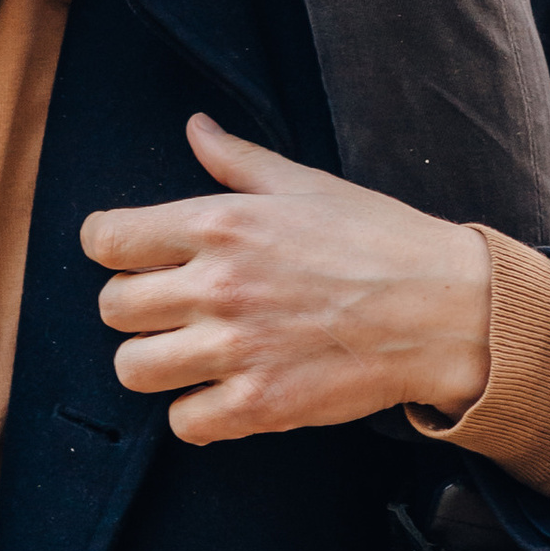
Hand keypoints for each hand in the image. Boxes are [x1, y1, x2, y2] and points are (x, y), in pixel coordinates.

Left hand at [81, 111, 491, 443]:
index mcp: (220, 223)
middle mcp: (218, 286)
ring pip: (133, 369)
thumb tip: (196, 127)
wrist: (441, 309)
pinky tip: (220, 390)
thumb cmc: (377, 237)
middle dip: (131, 305)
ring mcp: (237, 350)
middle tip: (166, 305)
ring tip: (185, 352)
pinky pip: (183, 422)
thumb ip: (237, 161)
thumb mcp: (303, 183)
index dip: (108, 246)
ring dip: (153, 362)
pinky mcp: (261, 405)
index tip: (123, 254)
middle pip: (113, 308)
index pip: (109, 239)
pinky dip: (194, 412)